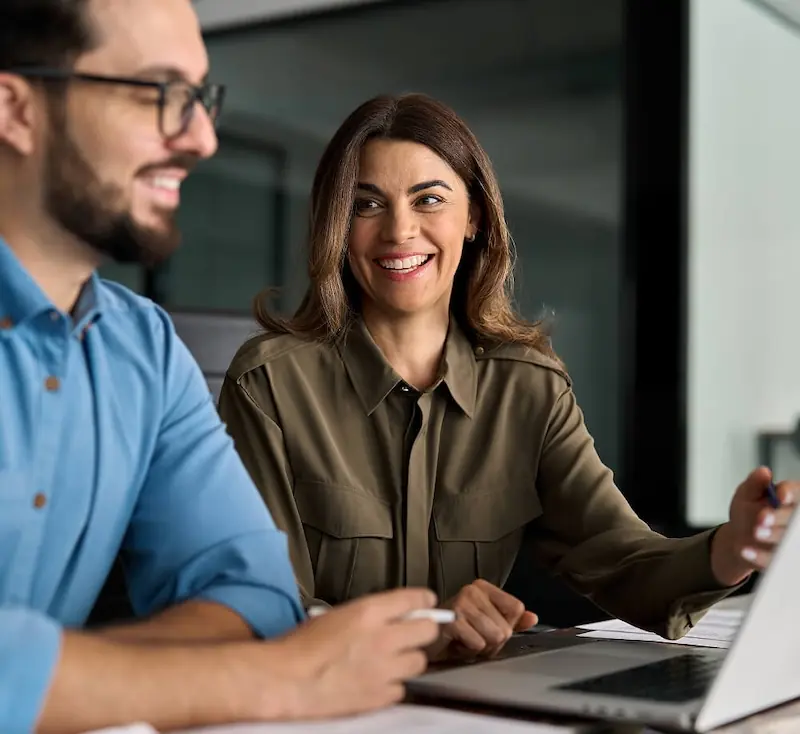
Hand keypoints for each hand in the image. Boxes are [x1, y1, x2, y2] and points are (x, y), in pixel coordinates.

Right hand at [266, 588, 438, 719]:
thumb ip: (369, 612)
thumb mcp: (336, 613)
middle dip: (422, 629)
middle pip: (428, 630)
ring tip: (393, 659)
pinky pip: (401, 689)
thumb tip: (391, 613)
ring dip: (409, 659)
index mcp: (370, 612)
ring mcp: (384, 669)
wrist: (286, 680)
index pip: (415, 598)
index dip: (424, 600)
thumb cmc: (300, 646)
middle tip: (413, 632)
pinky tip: (378, 680)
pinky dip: (392, 685)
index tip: (426, 602)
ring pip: (419, 661)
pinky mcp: (379, 696)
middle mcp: (383, 638)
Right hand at [428, 579, 537, 660]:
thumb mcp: (486, 624)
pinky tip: (455, 643)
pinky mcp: (452, 619)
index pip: (516, 608)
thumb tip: (533, 618)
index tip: (489, 629)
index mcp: (483, 587)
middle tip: (473, 639)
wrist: (424, 641)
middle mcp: (473, 590)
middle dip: (492, 643)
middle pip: (506, 627)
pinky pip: (478, 643)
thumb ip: (511, 620)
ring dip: (480, 648)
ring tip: (464, 640)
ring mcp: (461, 603)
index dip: (507, 627)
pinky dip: (468, 651)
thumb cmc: (454, 633)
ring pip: (494, 637)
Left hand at [711, 467, 797, 585]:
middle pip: (793, 516)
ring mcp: (791, 540)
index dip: (790, 493)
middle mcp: (794, 519)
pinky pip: (775, 558)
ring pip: (787, 538)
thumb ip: (754, 483)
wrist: (739, 538)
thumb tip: (763, 471)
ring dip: (772, 535)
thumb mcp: (746, 494)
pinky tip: (746, 551)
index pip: (797, 493)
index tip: (781, 496)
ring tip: (755, 532)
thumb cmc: (746, 512)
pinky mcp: (785, 558)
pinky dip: (760, 556)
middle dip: (779, 516)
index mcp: (790, 498)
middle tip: (762, 518)